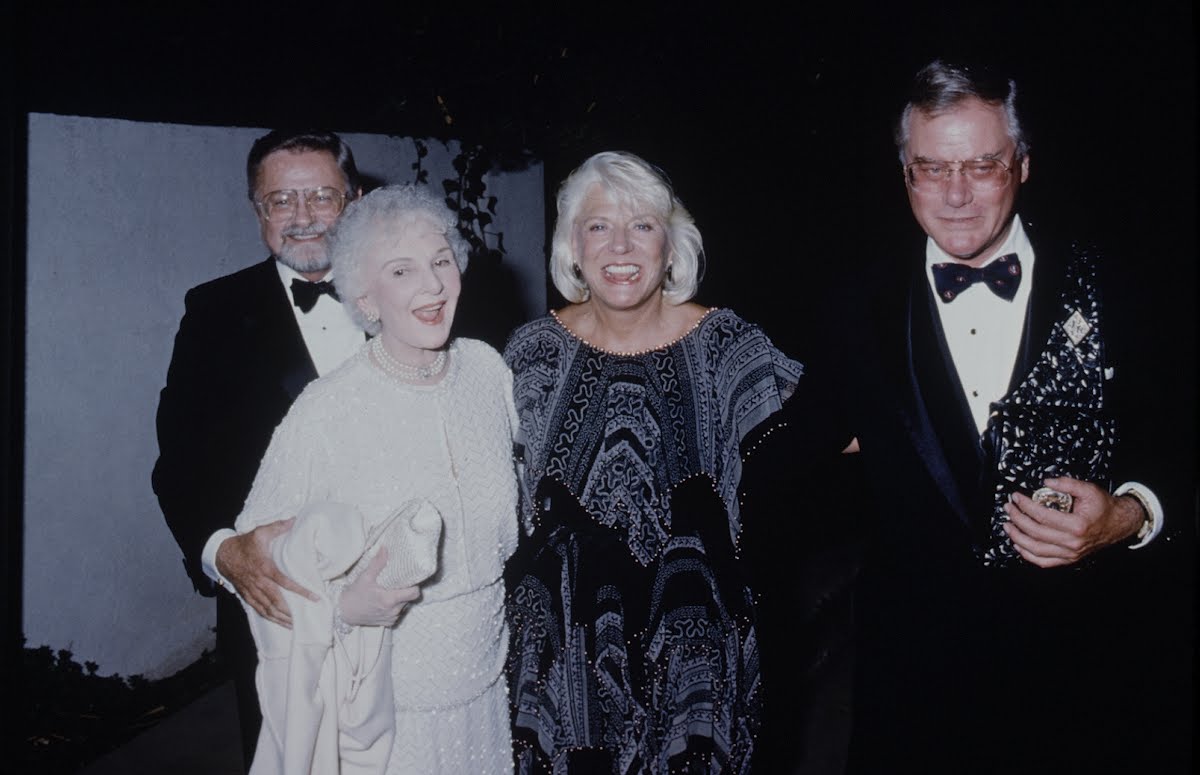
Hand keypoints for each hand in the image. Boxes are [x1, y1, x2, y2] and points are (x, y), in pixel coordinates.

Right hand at [216, 517, 317, 627]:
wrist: (222, 555)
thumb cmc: (244, 544)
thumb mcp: (260, 532)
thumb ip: (279, 527)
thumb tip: (295, 519)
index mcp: (264, 568)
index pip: (285, 582)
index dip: (300, 591)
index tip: (314, 597)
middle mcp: (258, 582)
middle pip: (276, 601)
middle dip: (290, 612)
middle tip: (305, 618)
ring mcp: (252, 591)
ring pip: (267, 609)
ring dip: (281, 618)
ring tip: (295, 625)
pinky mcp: (247, 596)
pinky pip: (259, 610)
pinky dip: (269, 617)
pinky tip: (279, 622)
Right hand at [337, 547, 421, 627]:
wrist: (344, 612)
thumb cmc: (355, 594)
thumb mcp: (365, 577)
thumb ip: (377, 563)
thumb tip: (385, 549)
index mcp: (390, 599)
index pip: (414, 593)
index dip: (415, 585)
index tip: (410, 579)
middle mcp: (393, 611)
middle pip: (409, 598)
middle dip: (406, 590)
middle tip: (399, 582)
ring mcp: (391, 618)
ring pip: (404, 606)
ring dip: (400, 598)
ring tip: (391, 590)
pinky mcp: (388, 623)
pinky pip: (397, 613)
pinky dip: (394, 607)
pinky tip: (386, 601)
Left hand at [1003, 476, 1143, 567]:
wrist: (1119, 523)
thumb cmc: (1104, 507)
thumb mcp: (1088, 489)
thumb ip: (1066, 484)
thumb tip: (1046, 481)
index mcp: (1077, 525)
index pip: (1042, 516)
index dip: (1025, 506)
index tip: (1016, 497)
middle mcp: (1072, 542)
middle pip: (1035, 533)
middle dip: (1017, 519)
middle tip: (1009, 508)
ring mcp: (1070, 553)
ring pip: (1036, 550)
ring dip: (1017, 537)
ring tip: (1007, 526)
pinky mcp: (1068, 559)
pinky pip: (1043, 562)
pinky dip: (1027, 555)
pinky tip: (1018, 544)